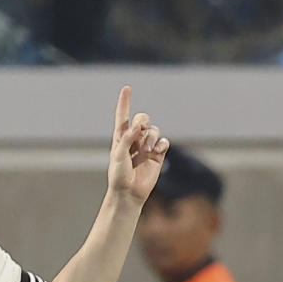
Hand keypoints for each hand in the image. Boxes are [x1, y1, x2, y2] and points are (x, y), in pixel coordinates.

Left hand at [107, 86, 169, 204]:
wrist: (129, 193)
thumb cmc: (119, 175)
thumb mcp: (118, 155)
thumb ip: (127, 138)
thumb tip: (138, 126)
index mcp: (121, 137)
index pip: (123, 116)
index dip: (125, 102)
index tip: (127, 88)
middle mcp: (134, 139)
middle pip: (142, 118)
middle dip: (143, 121)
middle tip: (140, 130)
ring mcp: (147, 146)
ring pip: (154, 130)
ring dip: (151, 137)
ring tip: (147, 150)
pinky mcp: (157, 155)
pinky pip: (164, 141)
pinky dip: (161, 144)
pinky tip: (157, 151)